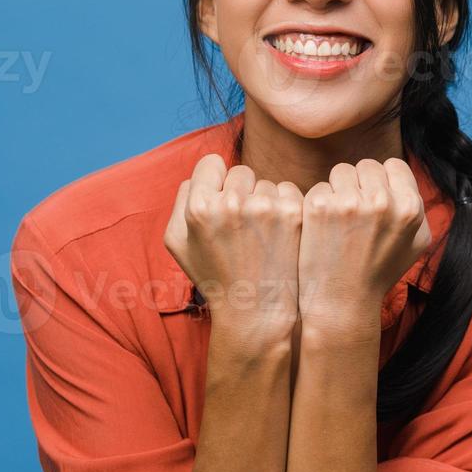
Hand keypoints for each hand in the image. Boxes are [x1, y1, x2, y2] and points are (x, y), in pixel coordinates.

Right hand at [164, 154, 304, 342]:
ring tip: (259, 235)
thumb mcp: (178, 242)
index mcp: (199, 207)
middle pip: (240, 171)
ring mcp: (265, 207)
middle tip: (241, 225)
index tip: (221, 199)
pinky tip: (278, 233)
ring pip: (266, 183)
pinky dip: (284, 206)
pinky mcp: (293, 212)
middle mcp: (231, 203)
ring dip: (264, 201)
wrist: (257, 309)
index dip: (215, 180)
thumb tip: (202, 173)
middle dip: (241, 191)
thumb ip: (182, 199)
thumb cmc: (215, 274)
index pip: (211, 162)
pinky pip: (288, 191)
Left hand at [296, 158, 431, 339]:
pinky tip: (322, 228)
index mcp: (410, 207)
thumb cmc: (379, 273)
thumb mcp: (415, 243)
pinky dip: (319, 203)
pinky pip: (320, 187)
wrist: (342, 303)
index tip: (374, 201)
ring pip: (341, 172)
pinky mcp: (319, 207)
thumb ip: (416, 208)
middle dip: (360, 184)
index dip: (383, 181)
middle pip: (367, 166)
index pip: (394, 166)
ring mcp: (349, 202)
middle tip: (354, 213)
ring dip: (338, 190)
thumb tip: (406, 182)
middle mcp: (382, 201)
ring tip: (339, 220)